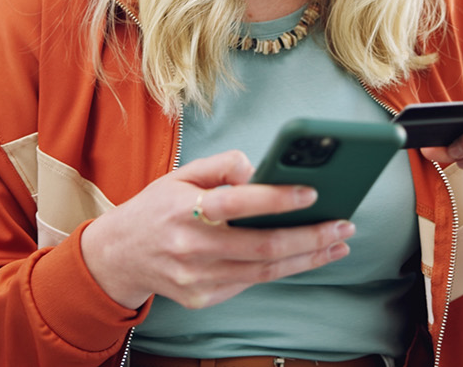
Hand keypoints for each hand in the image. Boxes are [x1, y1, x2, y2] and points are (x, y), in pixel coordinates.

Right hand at [79, 150, 355, 309]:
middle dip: (310, 236)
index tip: (313, 192)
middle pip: (262, 246)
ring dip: (308, 257)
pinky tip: (308, 257)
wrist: (119, 257)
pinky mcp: (203, 297)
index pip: (237, 203)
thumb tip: (259, 168)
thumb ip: (220, 166)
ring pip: (265, 270)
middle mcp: (191, 246)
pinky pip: (252, 283)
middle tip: (344, 225)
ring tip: (338, 243)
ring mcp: (197, 277)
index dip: (277, 199)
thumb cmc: (156, 209)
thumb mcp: (180, 174)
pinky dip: (284, 269)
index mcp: (184, 208)